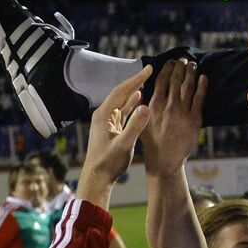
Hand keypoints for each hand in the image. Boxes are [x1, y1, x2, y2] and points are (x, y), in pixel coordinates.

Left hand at [78, 67, 152, 202]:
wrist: (97, 177)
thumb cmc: (108, 162)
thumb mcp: (124, 144)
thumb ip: (135, 125)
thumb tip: (147, 106)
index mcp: (103, 115)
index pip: (121, 92)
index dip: (136, 79)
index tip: (148, 69)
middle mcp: (103, 115)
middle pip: (121, 93)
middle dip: (135, 82)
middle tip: (149, 70)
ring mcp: (106, 122)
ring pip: (122, 101)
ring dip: (134, 91)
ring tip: (146, 80)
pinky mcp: (111, 129)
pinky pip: (123, 111)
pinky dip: (131, 104)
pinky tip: (139, 99)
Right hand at [141, 57, 207, 175]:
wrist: (165, 161)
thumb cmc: (152, 142)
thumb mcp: (142, 122)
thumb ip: (144, 105)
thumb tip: (144, 89)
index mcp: (153, 106)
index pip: (161, 81)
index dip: (166, 69)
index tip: (170, 61)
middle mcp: (168, 107)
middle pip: (175, 81)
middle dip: (179, 67)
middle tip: (183, 59)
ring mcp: (182, 113)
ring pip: (188, 87)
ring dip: (191, 73)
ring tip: (193, 64)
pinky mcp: (194, 120)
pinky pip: (200, 99)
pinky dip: (202, 87)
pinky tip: (204, 78)